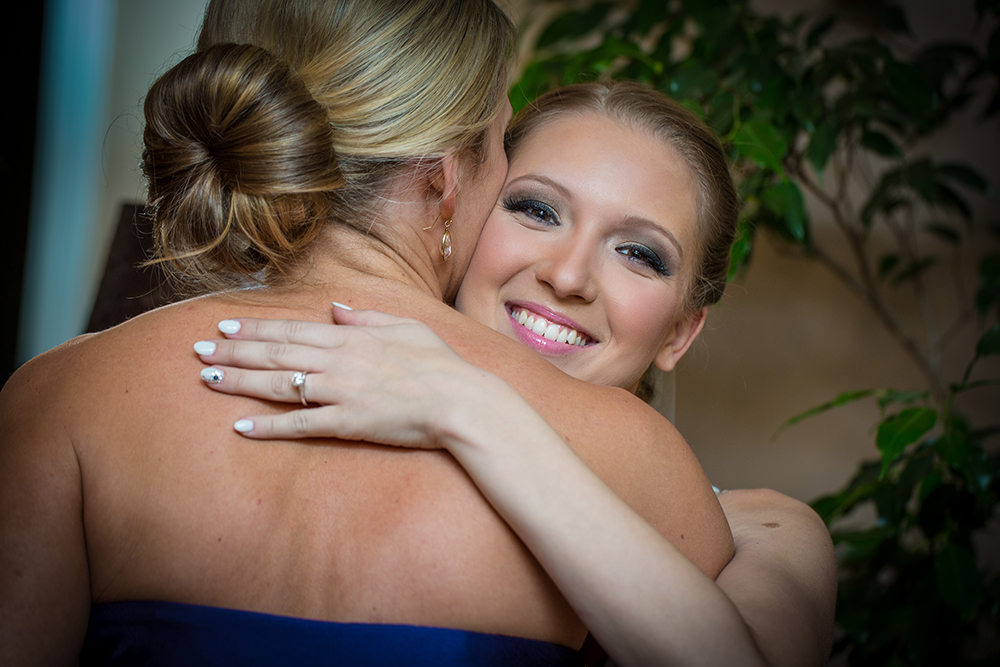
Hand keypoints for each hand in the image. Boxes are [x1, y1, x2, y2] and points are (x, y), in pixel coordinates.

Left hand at [194, 306, 499, 447]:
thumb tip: (336, 308)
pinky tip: (240, 428)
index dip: (255, 328)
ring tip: (207, 378)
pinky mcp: (347, 423)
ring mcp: (340, 392)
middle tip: (197, 349)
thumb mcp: (405, 326)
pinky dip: (268, 427)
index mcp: (351, 337)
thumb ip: (366, 317)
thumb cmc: (439, 362)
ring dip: (240, 381)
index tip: (224, 325)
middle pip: (275, 353)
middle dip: (233, 350)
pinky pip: (300, 425)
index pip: (292, 329)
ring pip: (278, 384)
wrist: (460, 401)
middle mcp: (338, 361)